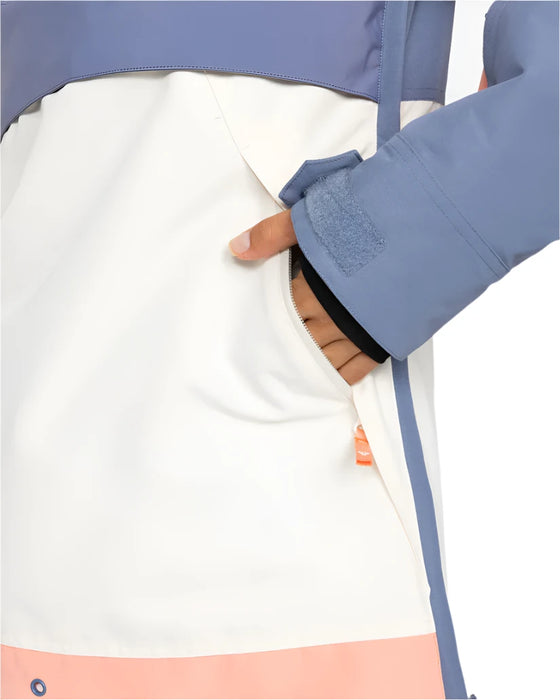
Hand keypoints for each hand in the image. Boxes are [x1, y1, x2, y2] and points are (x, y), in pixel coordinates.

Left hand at [228, 210, 378, 384]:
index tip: (259, 330)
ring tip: (294, 374)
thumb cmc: (368, 224)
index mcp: (312, 292)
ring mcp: (357, 334)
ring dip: (310, 365)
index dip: (272, 321)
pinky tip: (330, 379)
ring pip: (325, 360)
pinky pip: (356, 369)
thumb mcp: (315, 220)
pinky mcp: (381, 341)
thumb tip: (236, 249)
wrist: (422, 237)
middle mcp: (332, 319)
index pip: (283, 315)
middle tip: (270, 361)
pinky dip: (341, 376)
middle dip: (288, 347)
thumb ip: (274, 234)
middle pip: (301, 342)